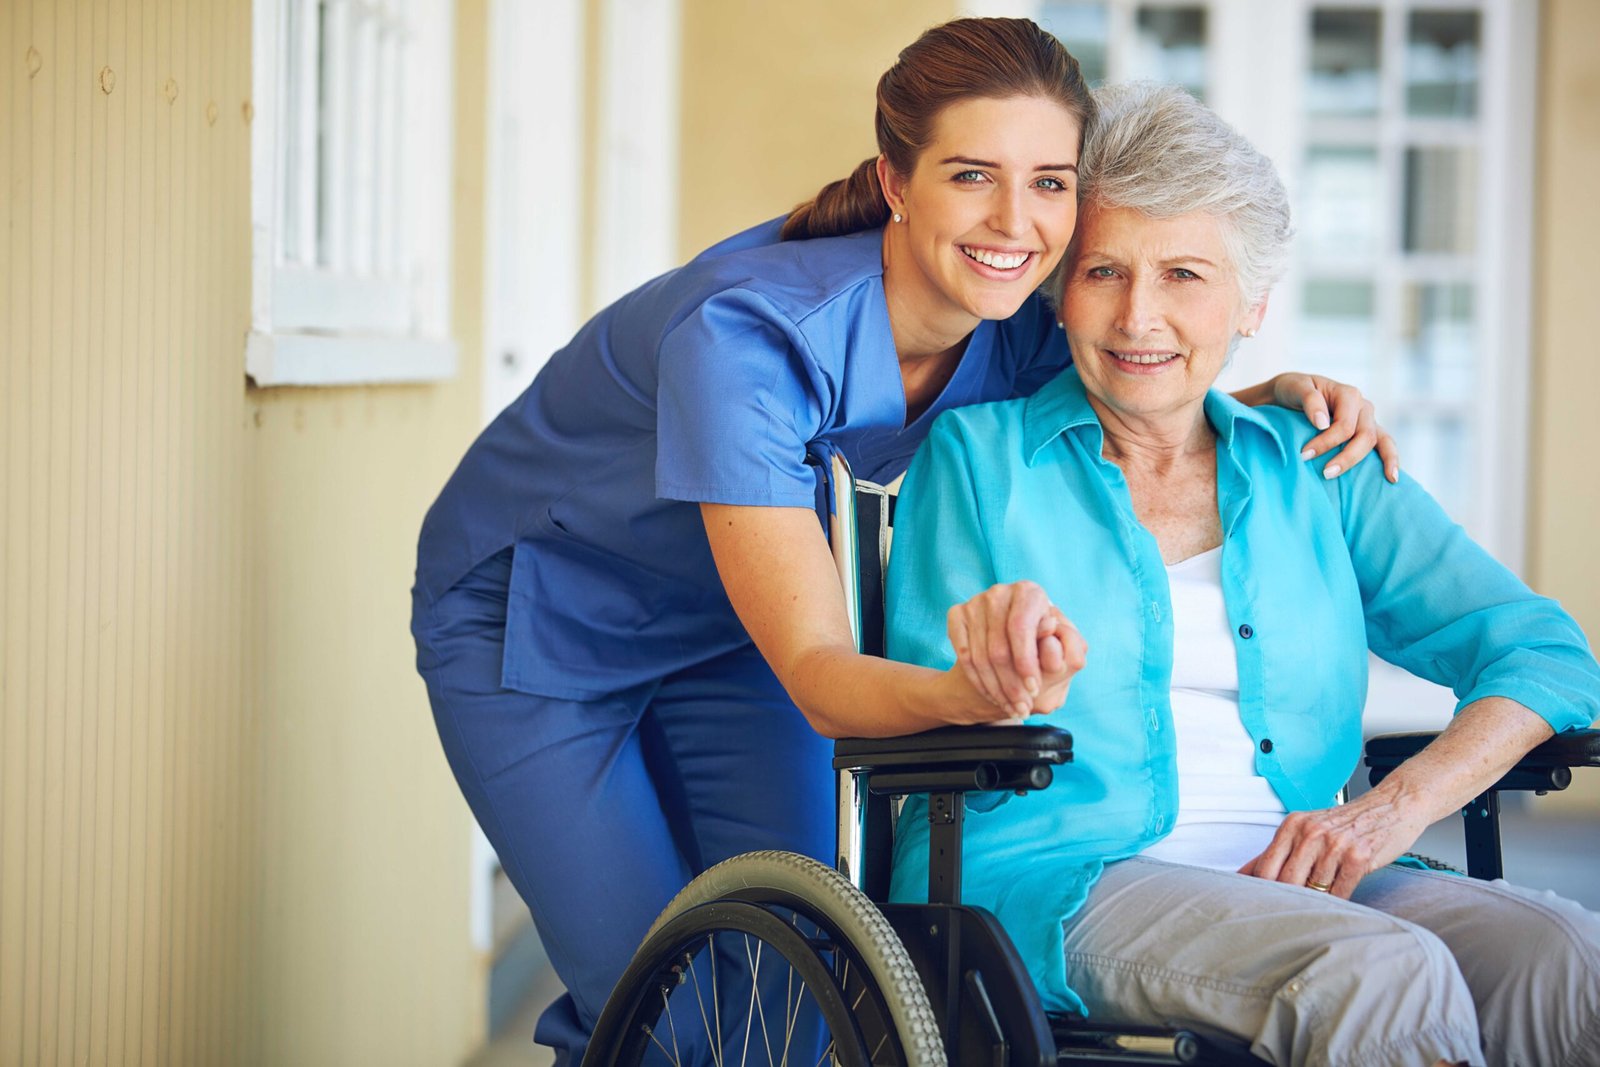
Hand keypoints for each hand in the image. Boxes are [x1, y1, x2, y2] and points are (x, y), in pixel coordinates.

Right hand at [946, 581, 1086, 719]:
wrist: (1012, 643)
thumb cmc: (1044, 645)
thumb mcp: (1063, 647)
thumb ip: (1065, 642)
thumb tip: (1051, 629)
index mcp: (1030, 593)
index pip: (1020, 628)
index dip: (1026, 662)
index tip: (1034, 690)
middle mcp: (1000, 592)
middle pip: (998, 648)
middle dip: (1011, 685)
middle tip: (1022, 708)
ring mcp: (975, 602)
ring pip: (980, 657)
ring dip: (996, 690)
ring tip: (1011, 708)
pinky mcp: (957, 615)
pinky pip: (964, 657)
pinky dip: (979, 682)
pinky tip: (993, 696)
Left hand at [1238, 789, 1429, 898]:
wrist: (1391, 806)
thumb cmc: (1346, 823)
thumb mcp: (1307, 829)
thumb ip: (1277, 851)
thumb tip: (1242, 875)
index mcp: (1293, 825)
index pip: (1265, 867)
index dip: (1262, 890)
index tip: (1262, 904)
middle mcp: (1311, 832)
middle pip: (1286, 881)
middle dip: (1287, 900)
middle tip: (1289, 912)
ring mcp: (1335, 844)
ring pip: (1314, 889)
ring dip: (1315, 902)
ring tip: (1317, 905)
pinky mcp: (1359, 857)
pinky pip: (1340, 892)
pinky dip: (1336, 902)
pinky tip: (1337, 900)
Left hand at [1259, 373, 1399, 483]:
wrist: (1290, 395)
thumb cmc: (1293, 391)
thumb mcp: (1295, 387)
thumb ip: (1310, 400)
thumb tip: (1323, 424)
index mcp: (1348, 395)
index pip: (1345, 425)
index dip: (1327, 442)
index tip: (1304, 455)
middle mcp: (1363, 407)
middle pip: (1364, 436)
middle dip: (1346, 457)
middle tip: (1325, 473)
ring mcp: (1368, 420)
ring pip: (1378, 442)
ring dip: (1371, 462)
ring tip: (1371, 481)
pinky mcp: (1367, 432)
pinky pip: (1385, 445)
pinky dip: (1391, 460)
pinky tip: (1392, 478)